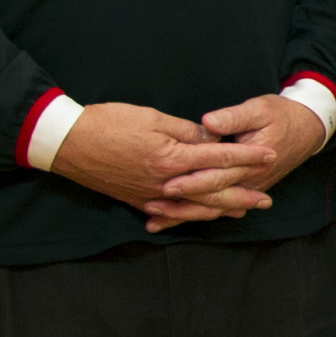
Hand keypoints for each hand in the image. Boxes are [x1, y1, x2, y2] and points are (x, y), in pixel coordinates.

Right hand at [52, 100, 272, 228]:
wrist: (66, 142)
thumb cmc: (108, 122)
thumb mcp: (152, 117)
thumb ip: (185, 131)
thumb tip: (210, 140)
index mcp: (172, 158)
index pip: (219, 159)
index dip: (247, 158)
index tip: (269, 156)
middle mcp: (165, 182)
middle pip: (212, 192)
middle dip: (242, 195)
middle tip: (266, 199)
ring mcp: (150, 195)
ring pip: (193, 207)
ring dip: (219, 209)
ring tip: (241, 211)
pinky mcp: (135, 200)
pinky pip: (168, 213)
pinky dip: (186, 217)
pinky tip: (198, 218)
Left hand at [141, 91, 330, 223]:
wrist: (309, 128)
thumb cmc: (282, 115)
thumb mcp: (260, 109)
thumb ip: (233, 117)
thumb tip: (209, 123)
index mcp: (251, 162)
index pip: (218, 175)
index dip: (192, 181)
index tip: (167, 184)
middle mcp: (250, 181)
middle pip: (212, 198)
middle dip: (181, 203)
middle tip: (152, 204)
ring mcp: (248, 189)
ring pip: (213, 209)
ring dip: (184, 216)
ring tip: (155, 221)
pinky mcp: (244, 190)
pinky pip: (218, 208)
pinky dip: (195, 216)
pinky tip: (171, 221)